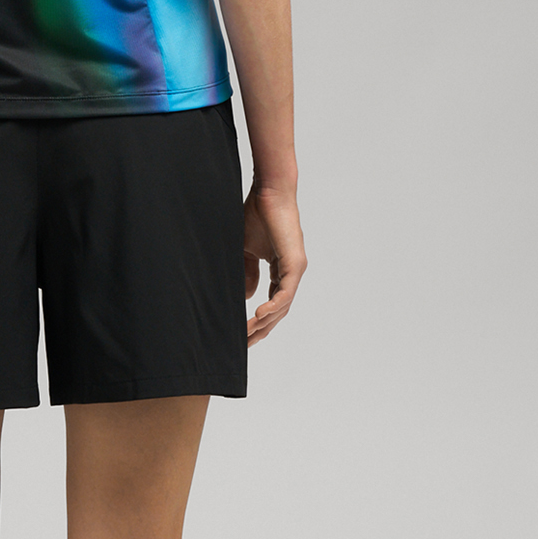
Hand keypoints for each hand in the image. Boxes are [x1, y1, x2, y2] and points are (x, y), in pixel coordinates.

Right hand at [243, 184, 305, 345]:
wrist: (269, 193)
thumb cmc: (256, 216)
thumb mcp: (246, 250)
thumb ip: (247, 272)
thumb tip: (248, 297)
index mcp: (280, 271)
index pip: (271, 304)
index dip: (258, 322)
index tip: (242, 335)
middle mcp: (291, 273)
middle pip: (278, 311)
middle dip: (261, 329)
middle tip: (243, 344)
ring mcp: (295, 269)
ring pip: (283, 306)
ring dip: (265, 322)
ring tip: (247, 333)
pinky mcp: (295, 263)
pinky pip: (285, 292)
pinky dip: (274, 306)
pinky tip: (259, 316)